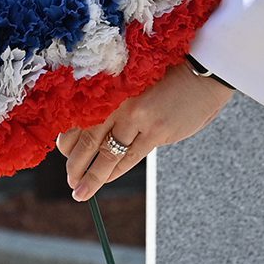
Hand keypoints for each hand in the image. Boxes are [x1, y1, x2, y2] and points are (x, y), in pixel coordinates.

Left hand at [57, 61, 233, 200]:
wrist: (201, 72)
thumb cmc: (168, 74)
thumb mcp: (135, 79)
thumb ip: (117, 100)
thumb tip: (97, 126)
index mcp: (110, 87)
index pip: (79, 118)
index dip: (67, 138)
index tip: (62, 151)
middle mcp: (118, 102)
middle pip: (88, 139)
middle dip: (75, 163)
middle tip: (69, 179)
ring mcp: (137, 118)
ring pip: (107, 153)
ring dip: (92, 176)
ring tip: (80, 191)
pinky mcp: (156, 132)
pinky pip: (130, 157)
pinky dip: (115, 171)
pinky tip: (105, 179)